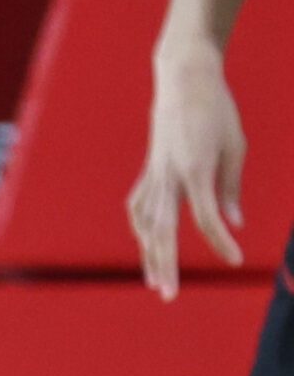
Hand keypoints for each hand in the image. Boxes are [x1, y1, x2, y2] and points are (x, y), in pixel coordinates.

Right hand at [130, 47, 246, 298]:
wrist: (183, 78)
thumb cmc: (216, 110)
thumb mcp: (235, 146)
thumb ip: (231, 188)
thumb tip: (233, 225)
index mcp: (195, 169)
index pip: (205, 217)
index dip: (219, 241)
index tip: (235, 260)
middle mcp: (168, 176)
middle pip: (163, 231)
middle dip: (166, 265)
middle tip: (169, 297)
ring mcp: (153, 174)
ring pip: (147, 224)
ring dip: (150, 255)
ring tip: (156, 282)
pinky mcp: (149, 171)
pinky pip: (140, 207)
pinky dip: (142, 230)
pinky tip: (147, 245)